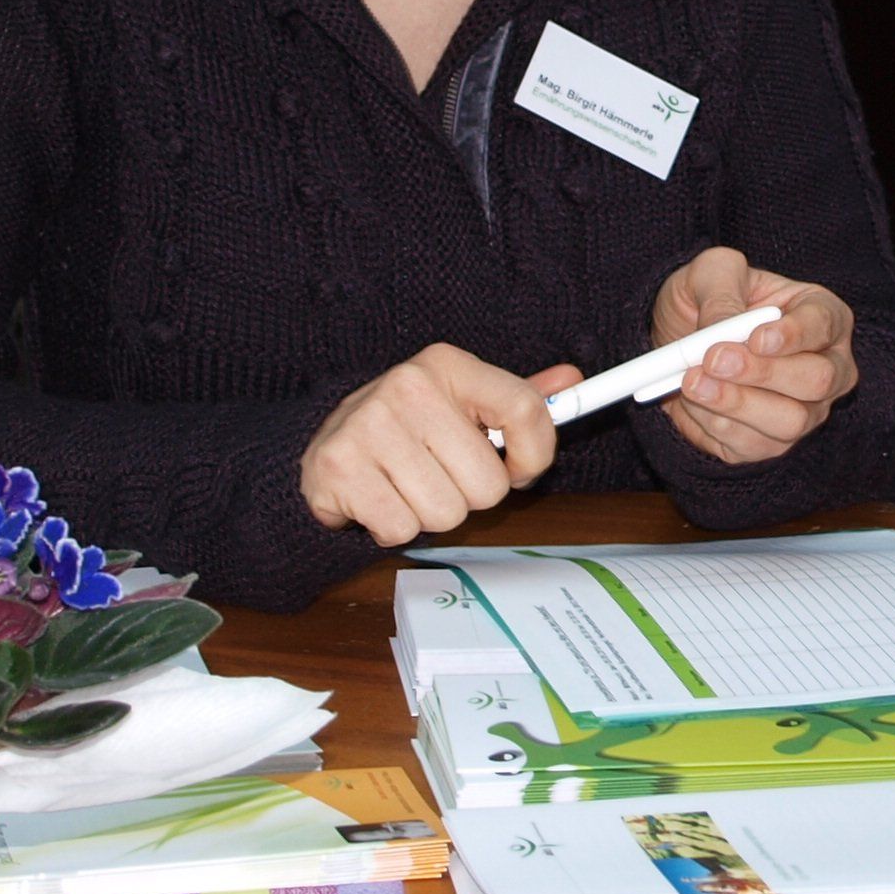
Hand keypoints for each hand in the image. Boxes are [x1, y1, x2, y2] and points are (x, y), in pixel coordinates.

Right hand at [299, 346, 583, 548]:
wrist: (322, 443)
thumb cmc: (406, 428)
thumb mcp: (462, 403)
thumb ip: (517, 398)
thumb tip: (571, 380)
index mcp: (445, 364)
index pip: (525, 410)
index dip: (536, 455)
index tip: (520, 470)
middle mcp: (407, 386)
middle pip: (488, 483)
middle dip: (470, 494)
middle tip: (439, 475)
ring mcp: (369, 426)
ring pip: (447, 513)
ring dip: (431, 514)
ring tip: (406, 486)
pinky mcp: (340, 469)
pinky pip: (402, 529)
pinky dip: (395, 528)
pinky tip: (380, 498)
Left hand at [651, 247, 857, 465]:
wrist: (680, 341)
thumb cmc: (711, 298)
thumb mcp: (711, 273)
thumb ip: (720, 292)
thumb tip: (722, 328)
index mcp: (823, 316)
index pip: (824, 326)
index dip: (793, 335)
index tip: (755, 337)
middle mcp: (827, 367)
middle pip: (818, 380)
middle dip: (763, 373)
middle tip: (715, 360)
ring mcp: (805, 411)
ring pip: (790, 422)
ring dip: (736, 404)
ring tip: (692, 382)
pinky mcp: (771, 442)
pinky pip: (753, 446)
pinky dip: (716, 425)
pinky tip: (692, 401)